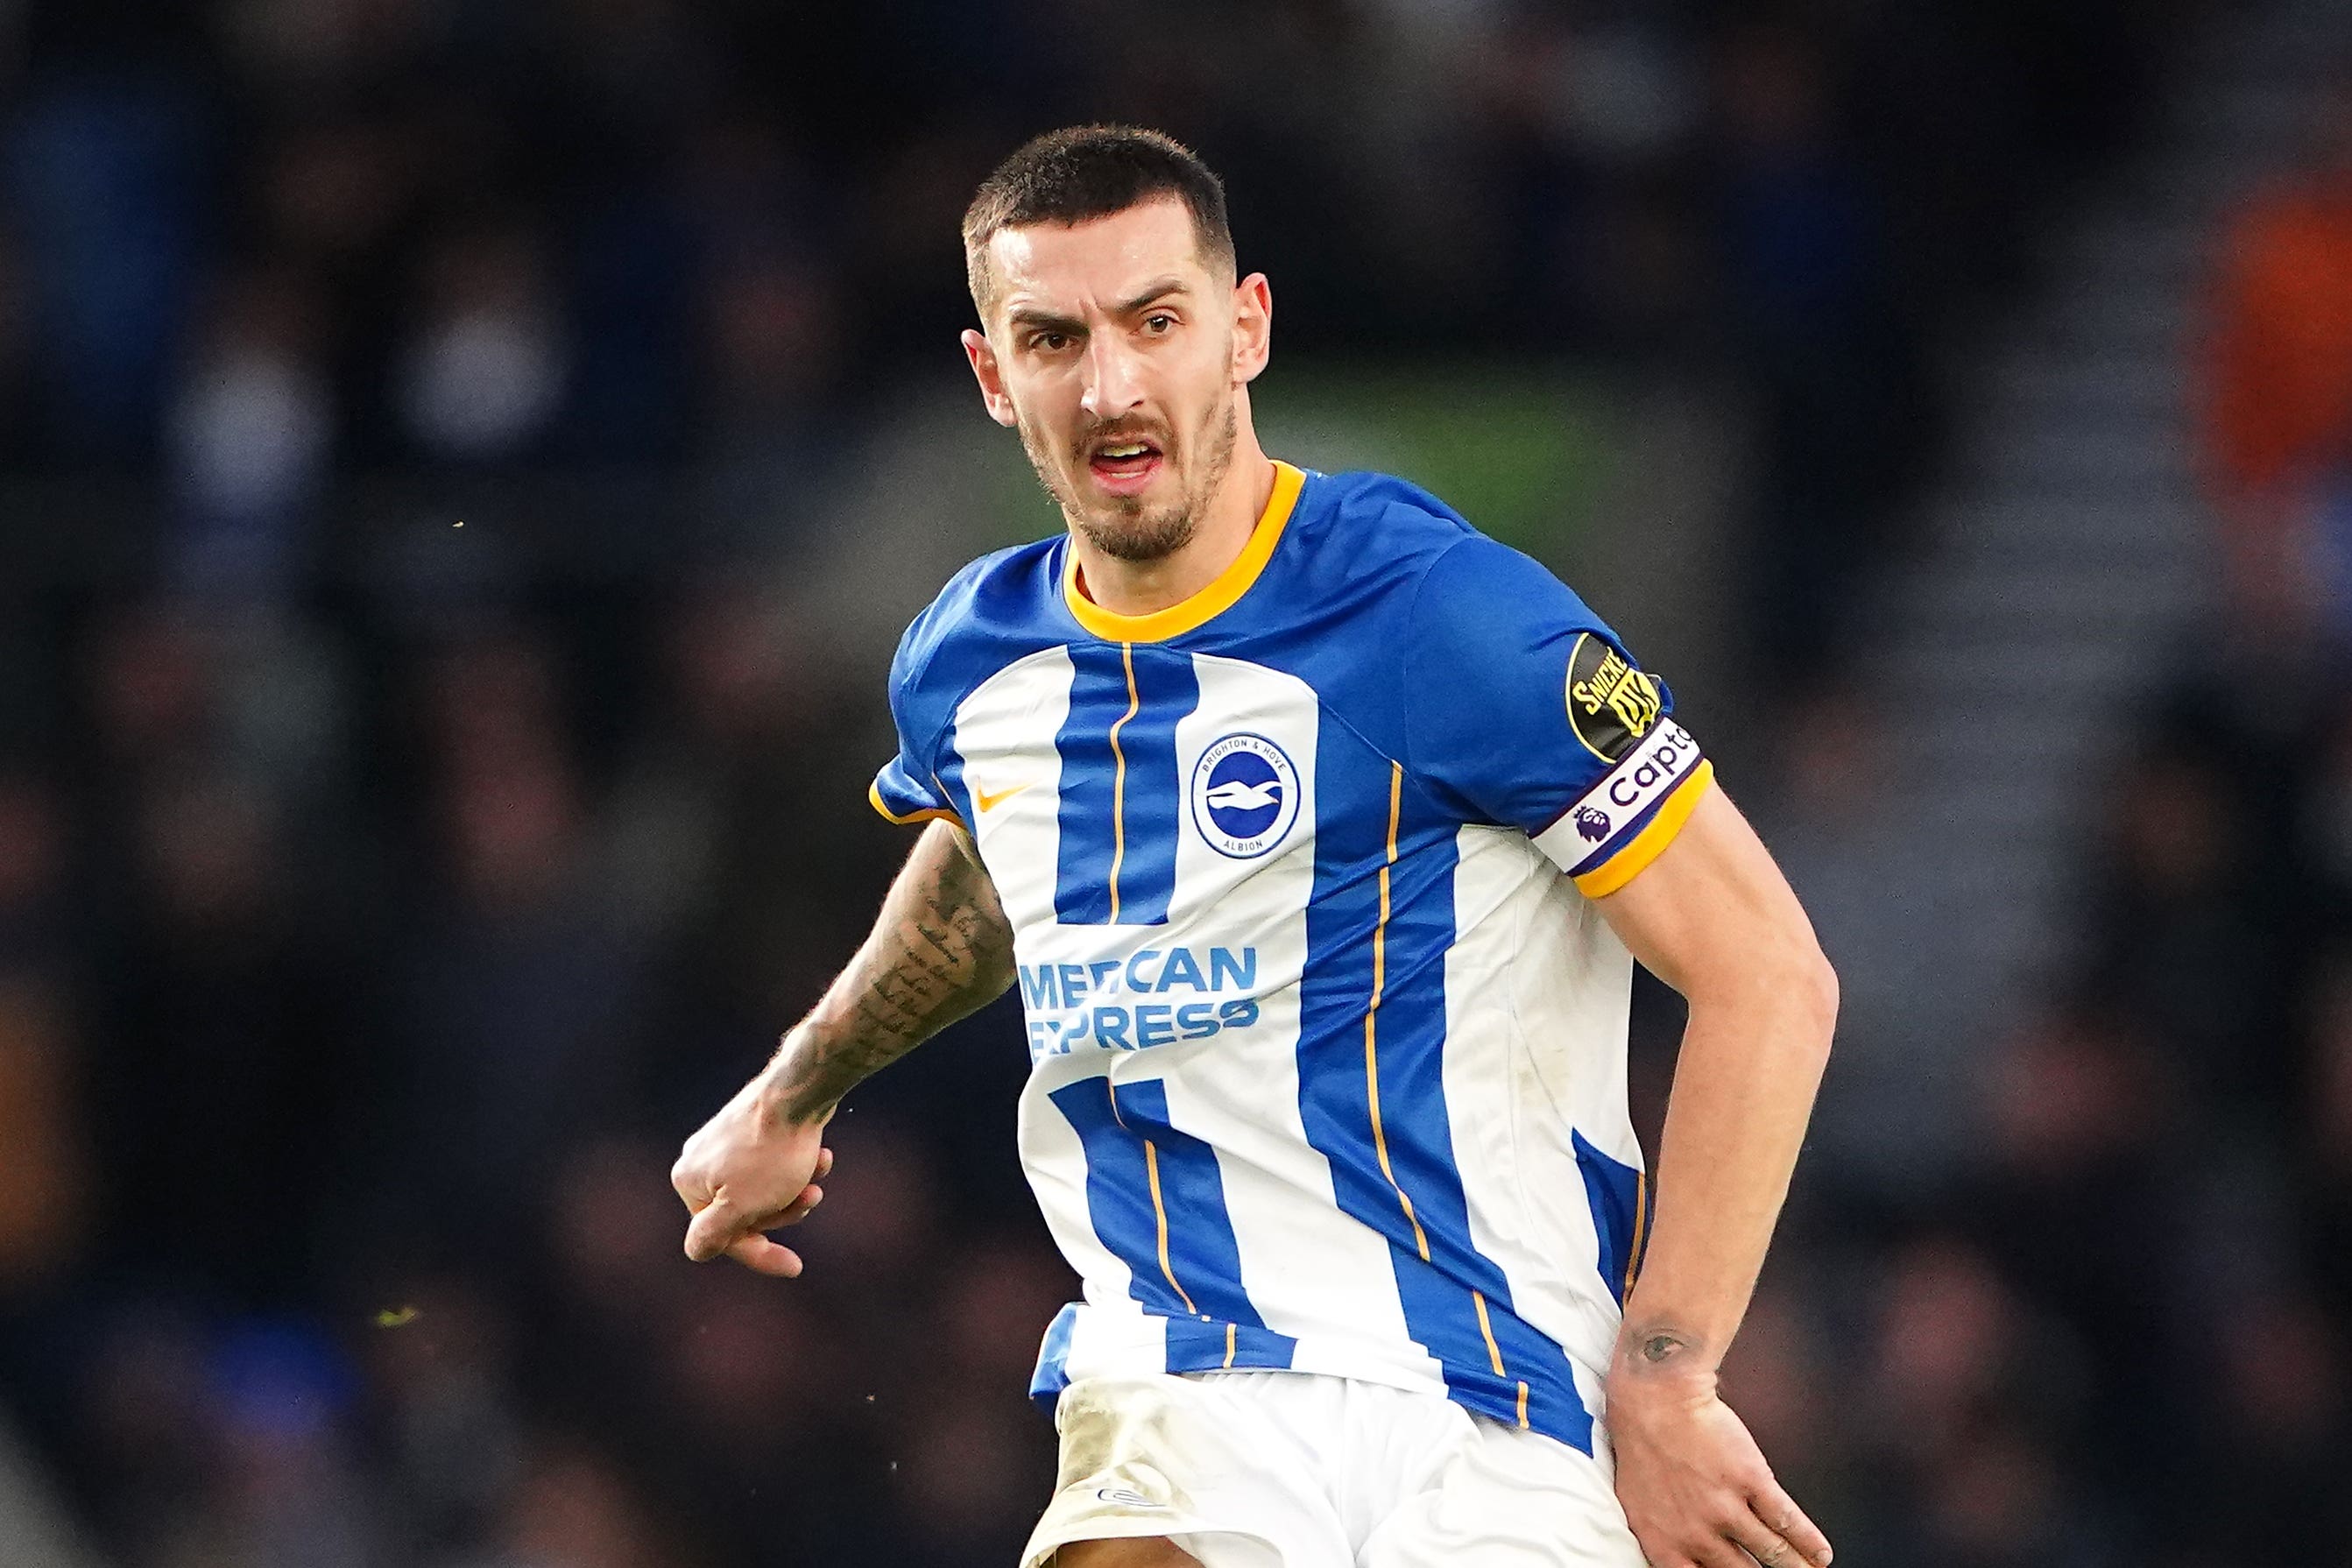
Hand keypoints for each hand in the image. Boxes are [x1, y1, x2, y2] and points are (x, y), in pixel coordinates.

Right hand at [671, 1076, 834, 1277]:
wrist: (800, 1091)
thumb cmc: (771, 1153)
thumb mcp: (740, 1207)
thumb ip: (712, 1235)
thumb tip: (695, 1251)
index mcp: (689, 1182)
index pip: (721, 1237)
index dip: (760, 1254)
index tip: (796, 1266)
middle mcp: (700, 1161)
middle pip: (745, 1211)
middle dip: (783, 1210)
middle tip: (812, 1196)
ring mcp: (726, 1143)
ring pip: (765, 1188)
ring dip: (796, 1187)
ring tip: (819, 1167)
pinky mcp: (753, 1128)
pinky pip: (775, 1163)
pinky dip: (798, 1165)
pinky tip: (821, 1155)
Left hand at [1606, 1369, 1829, 1567]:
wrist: (1655, 1400)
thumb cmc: (1642, 1448)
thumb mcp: (1638, 1506)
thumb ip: (1665, 1540)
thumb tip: (1681, 1563)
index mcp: (1665, 1545)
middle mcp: (1697, 1535)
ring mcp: (1726, 1509)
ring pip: (1772, 1552)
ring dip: (1795, 1566)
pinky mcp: (1750, 1481)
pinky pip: (1787, 1521)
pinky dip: (1809, 1541)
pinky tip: (1820, 1553)